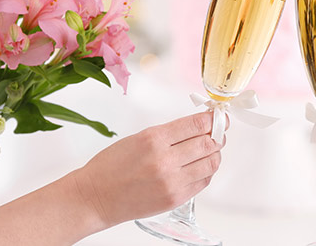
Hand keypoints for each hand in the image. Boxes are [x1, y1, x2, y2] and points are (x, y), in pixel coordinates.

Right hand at [75, 112, 224, 226]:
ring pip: (211, 163)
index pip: (196, 124)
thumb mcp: (138, 138)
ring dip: (215, 154)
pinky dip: (206, 172)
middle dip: (218, 135)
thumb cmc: (112, 166)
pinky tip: (200, 167)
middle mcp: (165, 160)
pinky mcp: (175, 198)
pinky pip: (203, 181)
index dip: (213, 119)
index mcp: (154, 139)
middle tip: (218, 132)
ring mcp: (172, 181)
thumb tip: (198, 127)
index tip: (219, 117)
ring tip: (210, 150)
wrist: (96, 196)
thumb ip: (169, 134)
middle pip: (208, 143)